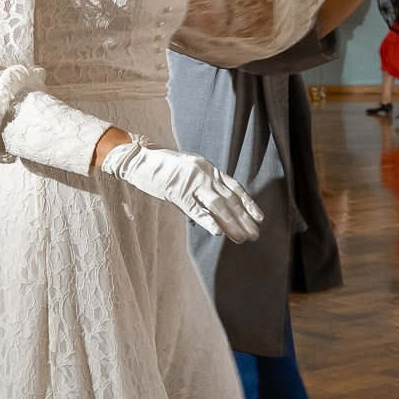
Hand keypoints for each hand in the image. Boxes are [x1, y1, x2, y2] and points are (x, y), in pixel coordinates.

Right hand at [99, 139, 260, 242]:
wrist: (139, 160)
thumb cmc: (163, 170)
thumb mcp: (189, 173)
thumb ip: (203, 188)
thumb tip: (217, 211)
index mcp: (208, 168)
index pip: (235, 187)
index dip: (249, 203)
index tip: (259, 217)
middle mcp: (204, 172)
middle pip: (230, 198)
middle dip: (244, 218)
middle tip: (255, 234)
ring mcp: (191, 181)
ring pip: (218, 205)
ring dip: (232, 223)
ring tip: (241, 238)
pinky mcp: (177, 191)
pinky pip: (196, 209)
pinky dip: (209, 221)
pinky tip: (219, 233)